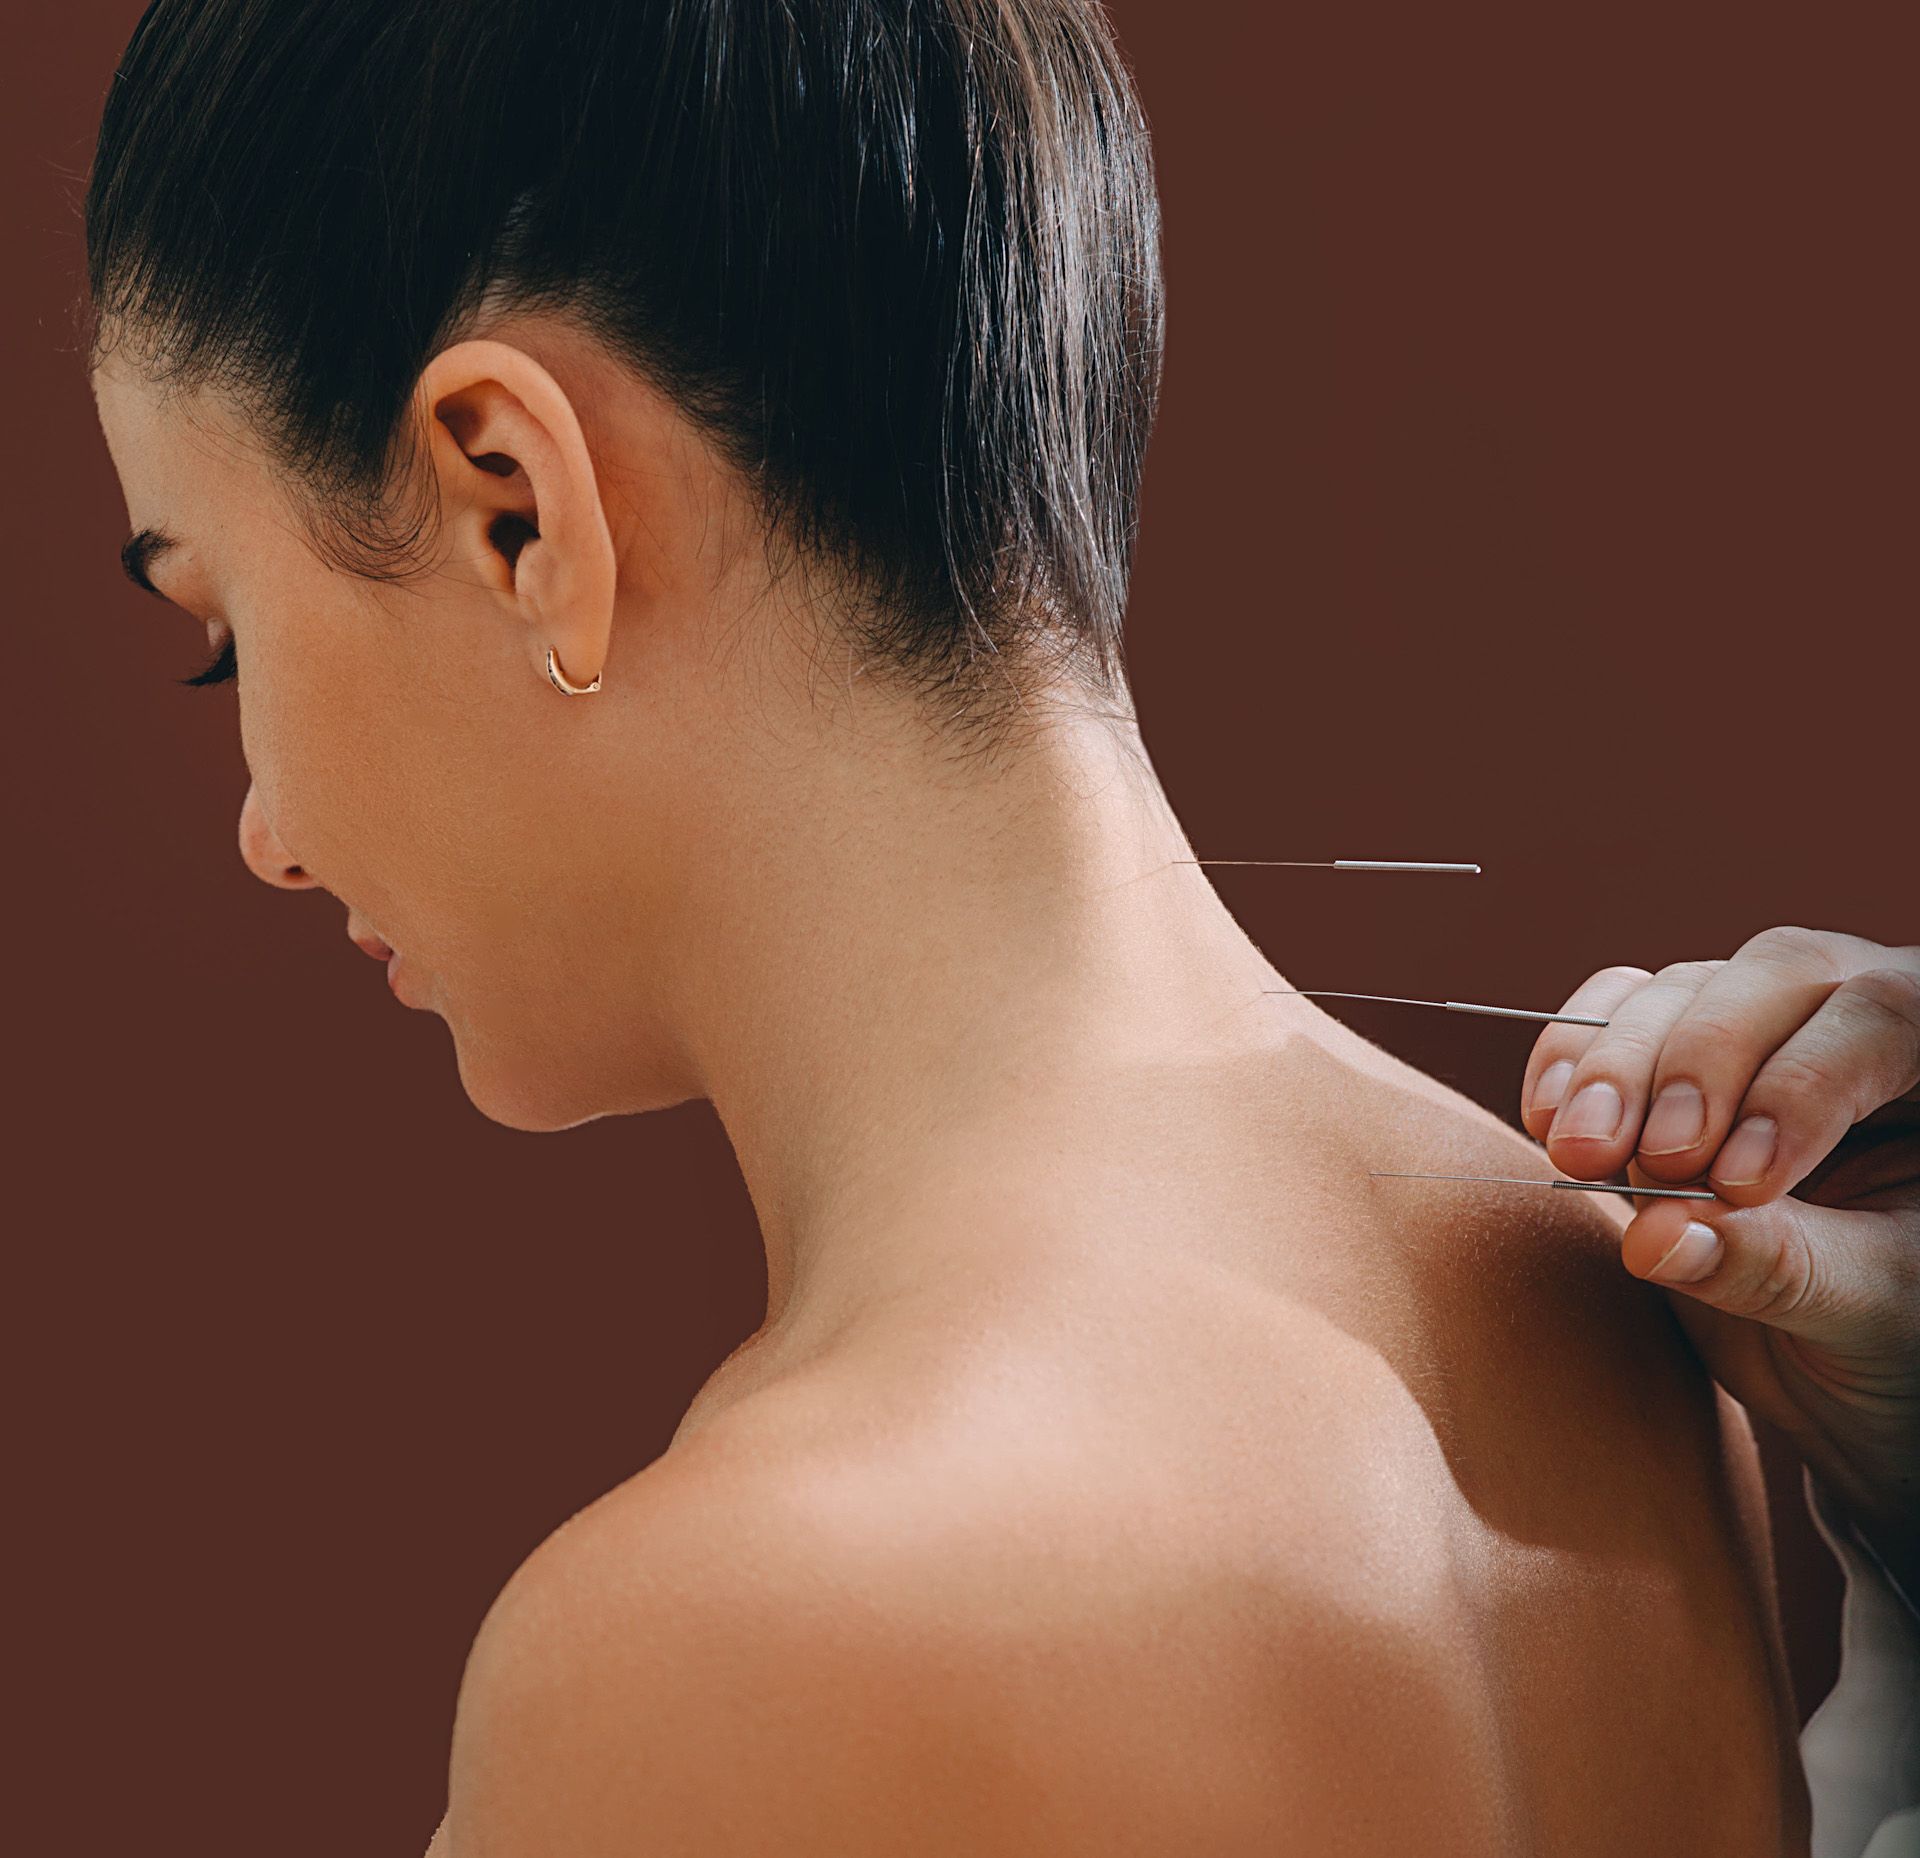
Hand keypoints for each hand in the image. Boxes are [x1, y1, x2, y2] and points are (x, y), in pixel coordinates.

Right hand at [1519, 926, 1919, 1592]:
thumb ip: (1778, 1268)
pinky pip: (1609, 1012)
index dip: (1802, 1085)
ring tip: (1581, 1156)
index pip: (1881, 1016)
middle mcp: (1850, 1019)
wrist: (1845, 1369)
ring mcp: (1757, 1029)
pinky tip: (1548, 1121)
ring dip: (1614, 1068)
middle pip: (1773, 975)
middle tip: (1657, 1163)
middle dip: (1697, 1063)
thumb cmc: (1895, 1337)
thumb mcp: (1866, 1314)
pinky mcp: (1668, 1056)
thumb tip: (1655, 1238)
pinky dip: (1569, 1059)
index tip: (1740, 1187)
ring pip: (1679, 991)